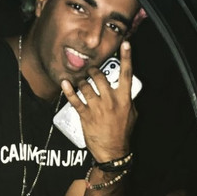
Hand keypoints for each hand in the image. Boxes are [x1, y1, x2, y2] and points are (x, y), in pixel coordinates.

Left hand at [61, 41, 136, 161]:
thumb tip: (124, 88)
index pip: (127, 74)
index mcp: (124, 98)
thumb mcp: (131, 114)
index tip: (124, 44)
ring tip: (81, 81)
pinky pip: (75, 99)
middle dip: (93, 71)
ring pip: (86, 86)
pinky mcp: (85, 115)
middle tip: (91, 71)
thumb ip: (127, 99)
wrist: (112, 151)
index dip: (126, 57)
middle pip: (100, 76)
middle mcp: (111, 100)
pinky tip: (65, 83)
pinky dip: (69, 90)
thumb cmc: (122, 133)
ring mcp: (97, 107)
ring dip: (82, 81)